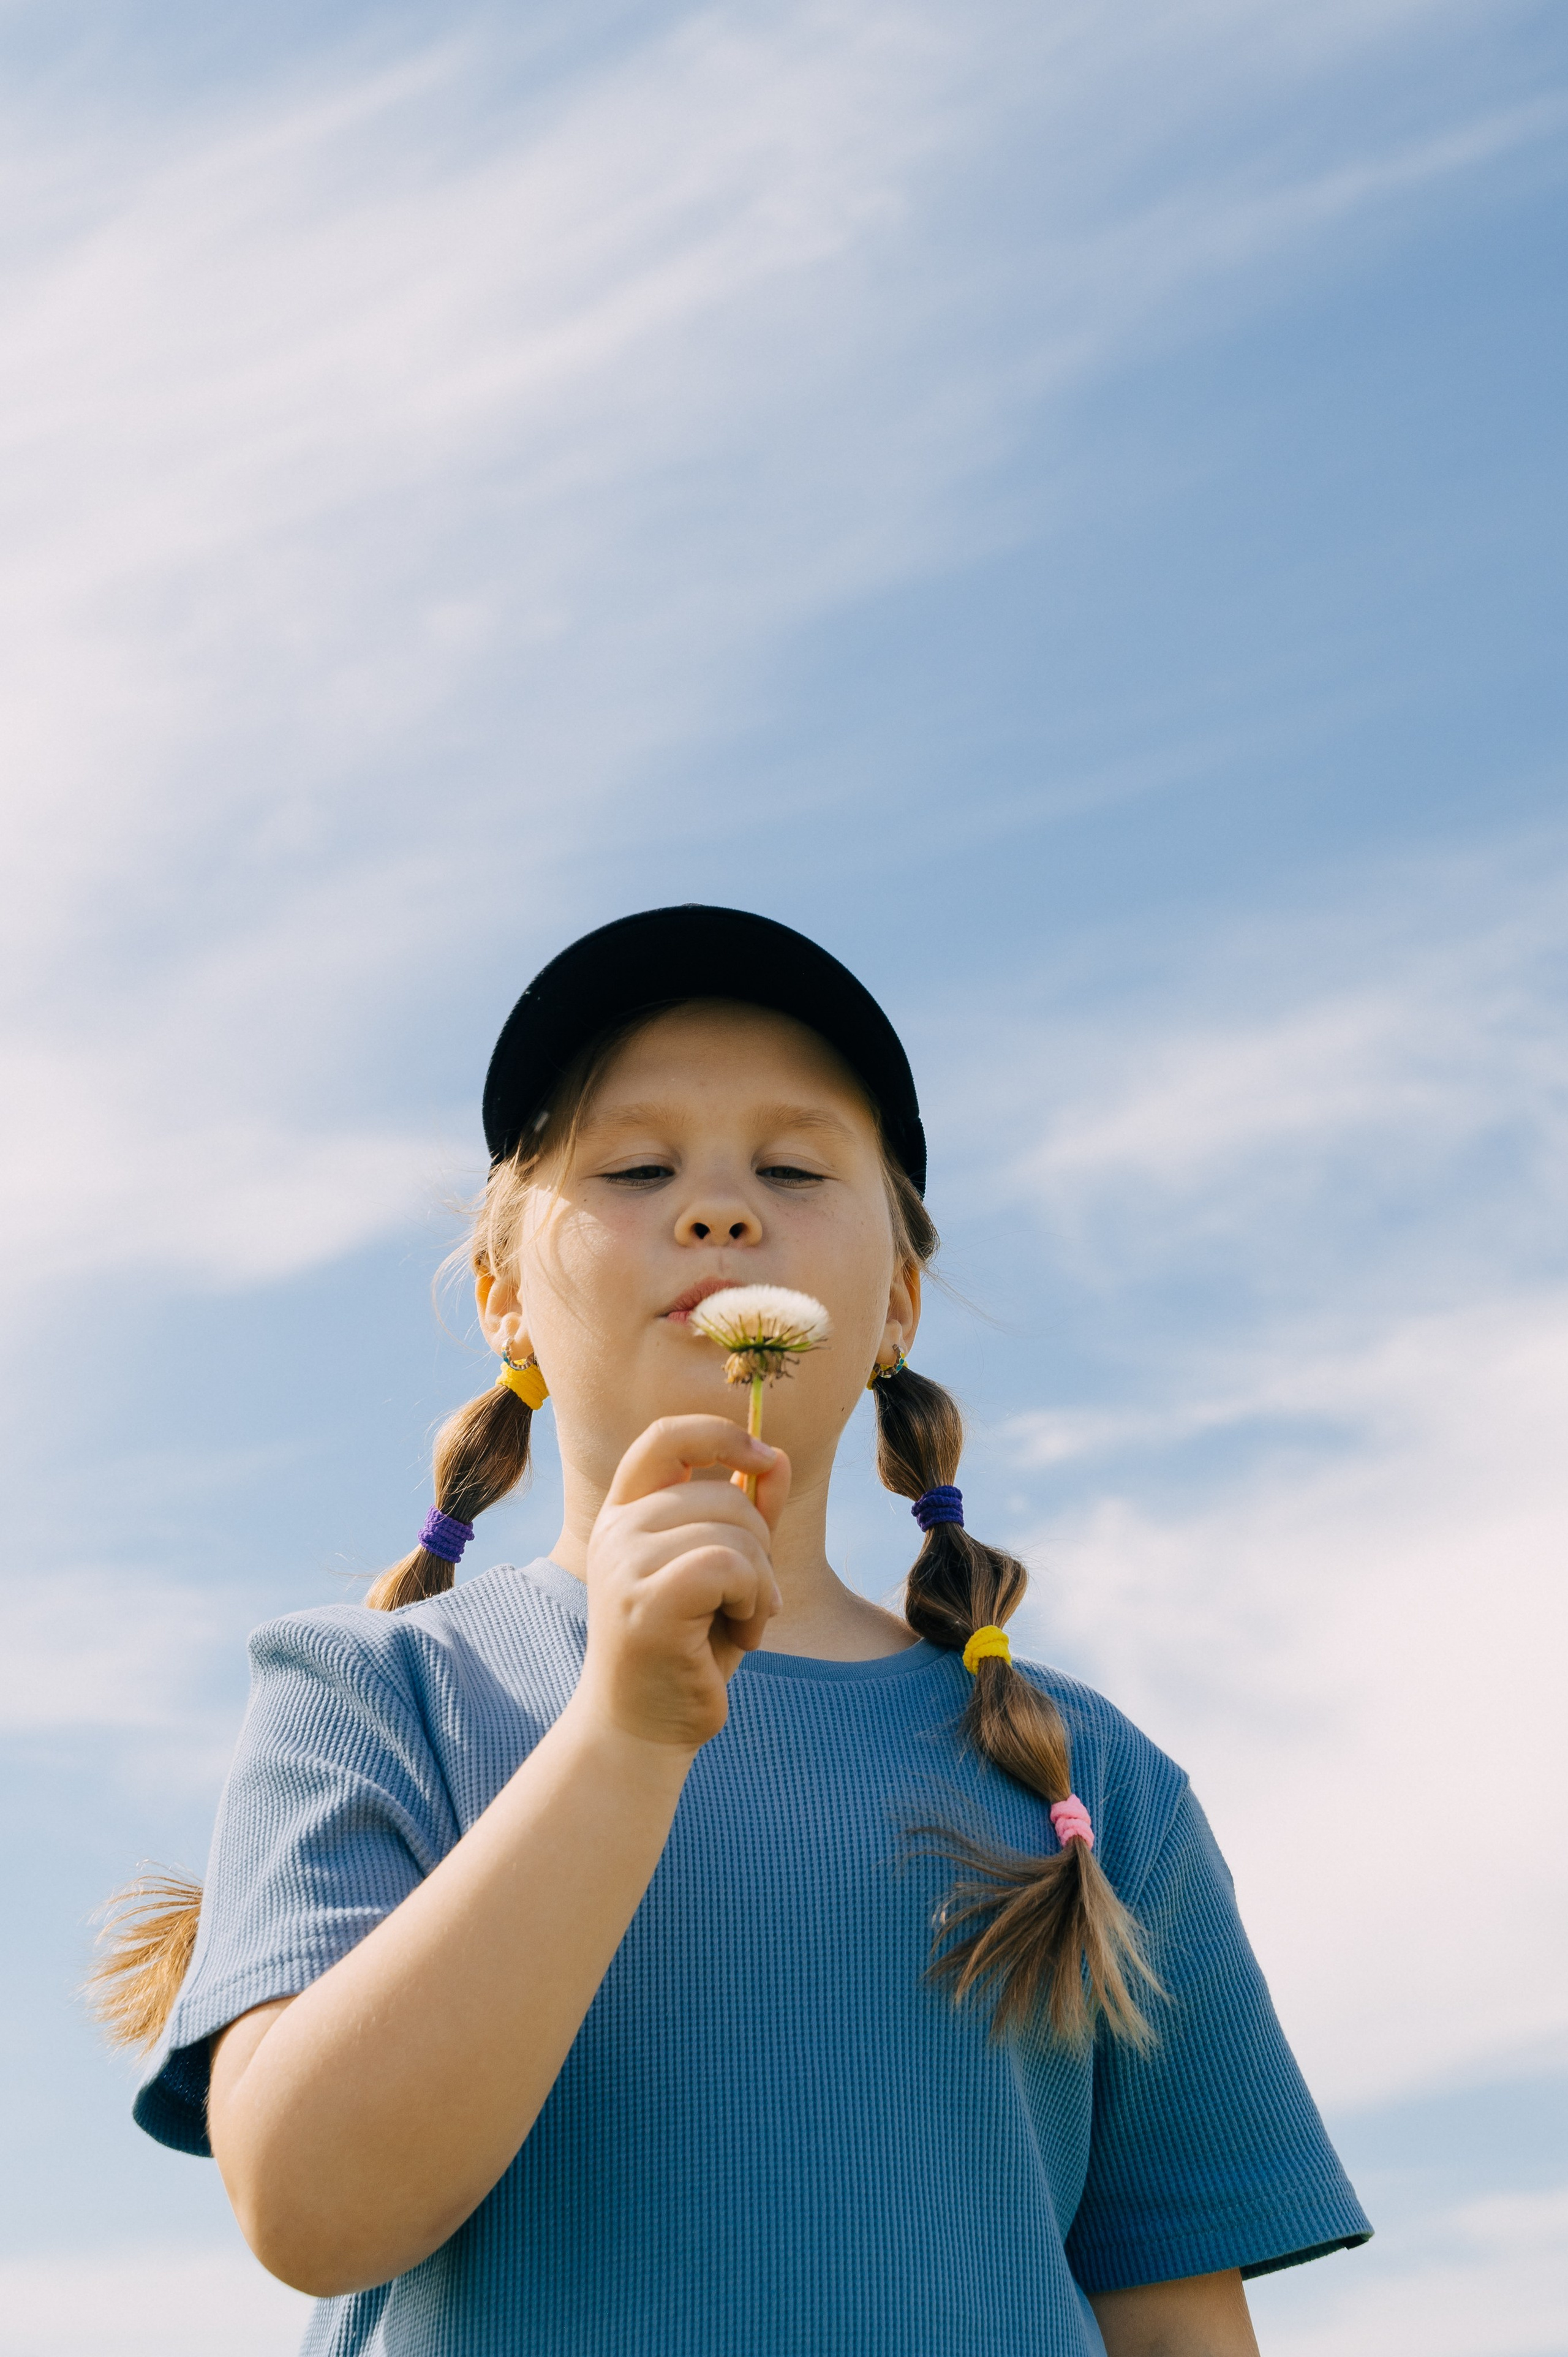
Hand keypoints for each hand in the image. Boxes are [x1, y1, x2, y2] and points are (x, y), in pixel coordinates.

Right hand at [573, 1416, 789, 1752]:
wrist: (643, 1729)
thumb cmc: (687, 1650)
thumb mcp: (724, 1573)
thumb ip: (747, 1515)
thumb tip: (778, 1457)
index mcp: (627, 1513)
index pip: (667, 1436)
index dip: (722, 1433)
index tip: (766, 1457)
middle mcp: (617, 1530)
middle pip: (726, 1495)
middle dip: (762, 1546)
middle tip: (751, 1599)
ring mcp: (625, 1563)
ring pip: (736, 1533)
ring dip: (762, 1584)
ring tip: (743, 1622)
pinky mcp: (646, 1599)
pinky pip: (732, 1565)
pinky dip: (756, 1600)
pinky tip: (744, 1636)